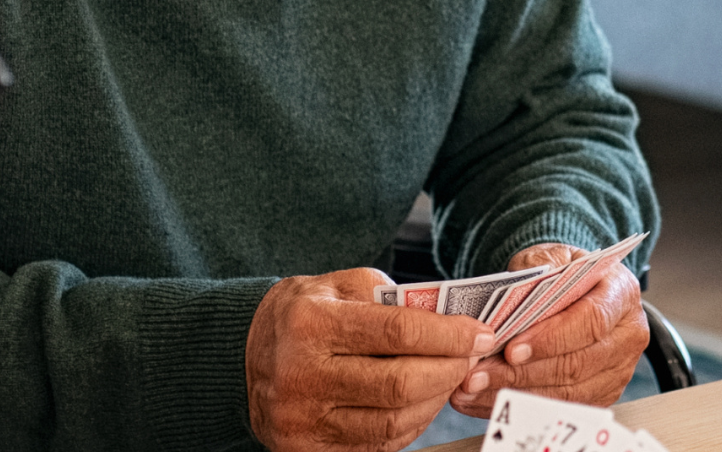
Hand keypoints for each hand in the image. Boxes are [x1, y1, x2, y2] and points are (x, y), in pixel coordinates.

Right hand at [246, 268, 500, 451]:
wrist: (243, 356)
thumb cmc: (300, 317)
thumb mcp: (335, 286)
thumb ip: (389, 297)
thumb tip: (450, 318)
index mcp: (310, 323)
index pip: (397, 331)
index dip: (448, 335)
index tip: (478, 333)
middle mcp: (301, 374)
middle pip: (400, 383)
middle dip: (449, 370)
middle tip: (470, 357)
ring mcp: (302, 418)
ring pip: (393, 421)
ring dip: (435, 401)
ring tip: (448, 378)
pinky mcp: (307, 448)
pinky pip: (378, 443)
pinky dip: (410, 424)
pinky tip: (421, 402)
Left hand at [450, 243, 649, 415]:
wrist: (580, 292)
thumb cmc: (567, 275)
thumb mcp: (553, 255)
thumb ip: (541, 264)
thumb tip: (527, 281)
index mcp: (621, 293)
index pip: (591, 321)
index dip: (551, 339)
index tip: (512, 350)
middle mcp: (627, 335)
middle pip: (577, 364)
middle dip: (522, 373)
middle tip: (479, 375)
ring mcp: (618, 370)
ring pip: (567, 393)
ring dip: (516, 394)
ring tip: (475, 389)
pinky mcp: (602, 394)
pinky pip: (561, 408)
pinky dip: (521, 405)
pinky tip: (487, 400)